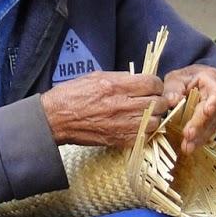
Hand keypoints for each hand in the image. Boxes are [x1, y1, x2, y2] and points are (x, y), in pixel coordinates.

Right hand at [40, 72, 165, 148]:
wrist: (56, 119)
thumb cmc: (73, 94)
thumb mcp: (96, 76)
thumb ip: (121, 78)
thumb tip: (139, 80)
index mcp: (116, 86)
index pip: (152, 83)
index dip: (156, 84)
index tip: (153, 86)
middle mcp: (122, 105)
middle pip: (158, 103)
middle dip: (159, 100)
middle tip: (154, 100)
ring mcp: (121, 124)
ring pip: (155, 122)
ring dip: (154, 117)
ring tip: (147, 114)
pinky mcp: (119, 140)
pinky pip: (144, 136)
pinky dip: (145, 131)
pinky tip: (138, 126)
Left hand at [162, 65, 215, 154]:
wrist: (195, 84)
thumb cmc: (186, 79)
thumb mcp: (176, 78)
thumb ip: (173, 88)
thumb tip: (172, 101)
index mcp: (213, 81)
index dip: (214, 102)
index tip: (207, 111)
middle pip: (213, 113)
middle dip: (200, 125)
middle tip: (188, 135)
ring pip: (211, 126)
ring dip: (199, 138)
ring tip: (187, 147)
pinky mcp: (213, 124)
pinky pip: (207, 133)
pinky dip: (197, 141)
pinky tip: (188, 148)